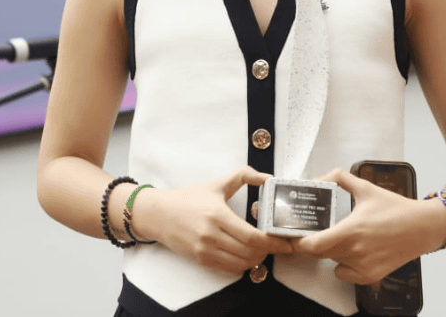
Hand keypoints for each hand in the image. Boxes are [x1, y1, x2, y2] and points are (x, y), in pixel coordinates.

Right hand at [133, 166, 293, 275]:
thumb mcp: (217, 184)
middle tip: (278, 246)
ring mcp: (205, 250)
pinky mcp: (201, 259)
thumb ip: (243, 176)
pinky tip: (248, 256)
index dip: (273, 243)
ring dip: (257, 259)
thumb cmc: (189, 198)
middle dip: (268, 252)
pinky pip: (229, 268)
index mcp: (218, 215)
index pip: (252, 236)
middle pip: (249, 252)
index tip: (286, 243)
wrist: (160, 214)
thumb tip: (267, 176)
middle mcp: (211, 235)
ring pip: (241, 263)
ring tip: (264, 250)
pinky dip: (243, 265)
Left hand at [290, 169, 445, 284]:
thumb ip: (340, 178)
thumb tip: (321, 177)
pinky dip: (342, 265)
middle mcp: (355, 251)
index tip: (293, 235)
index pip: (313, 245)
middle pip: (318, 254)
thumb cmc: (395, 208)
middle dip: (311, 243)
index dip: (298, 242)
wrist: (422, 227)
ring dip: (329, 251)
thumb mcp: (366, 188)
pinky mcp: (370, 276)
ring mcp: (363, 266)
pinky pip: (344, 273)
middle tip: (310, 233)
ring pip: (332, 261)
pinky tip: (351, 251)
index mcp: (351, 230)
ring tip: (339, 237)